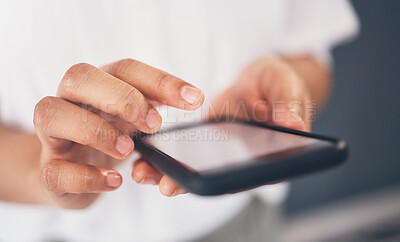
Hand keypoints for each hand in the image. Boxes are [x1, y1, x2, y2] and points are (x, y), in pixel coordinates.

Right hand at [33, 59, 203, 208]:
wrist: (71, 172)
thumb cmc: (107, 136)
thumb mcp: (133, 119)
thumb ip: (155, 110)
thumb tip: (194, 103)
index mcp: (98, 84)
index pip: (126, 69)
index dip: (161, 82)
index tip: (195, 99)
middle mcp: (70, 101)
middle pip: (79, 76)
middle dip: (121, 97)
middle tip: (155, 124)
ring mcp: (53, 135)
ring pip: (51, 114)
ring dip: (96, 131)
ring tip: (127, 149)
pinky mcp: (48, 170)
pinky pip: (54, 170)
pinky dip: (87, 176)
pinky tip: (114, 181)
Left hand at [132, 57, 312, 196]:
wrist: (256, 81)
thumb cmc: (276, 83)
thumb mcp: (286, 86)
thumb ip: (289, 104)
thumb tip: (294, 125)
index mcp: (275, 154)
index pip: (256, 175)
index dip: (230, 181)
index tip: (203, 183)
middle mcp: (248, 163)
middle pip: (221, 181)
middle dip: (191, 183)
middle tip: (166, 185)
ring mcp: (226, 158)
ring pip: (200, 173)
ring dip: (172, 175)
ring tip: (144, 174)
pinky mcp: (207, 149)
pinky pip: (188, 158)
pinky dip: (166, 160)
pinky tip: (145, 158)